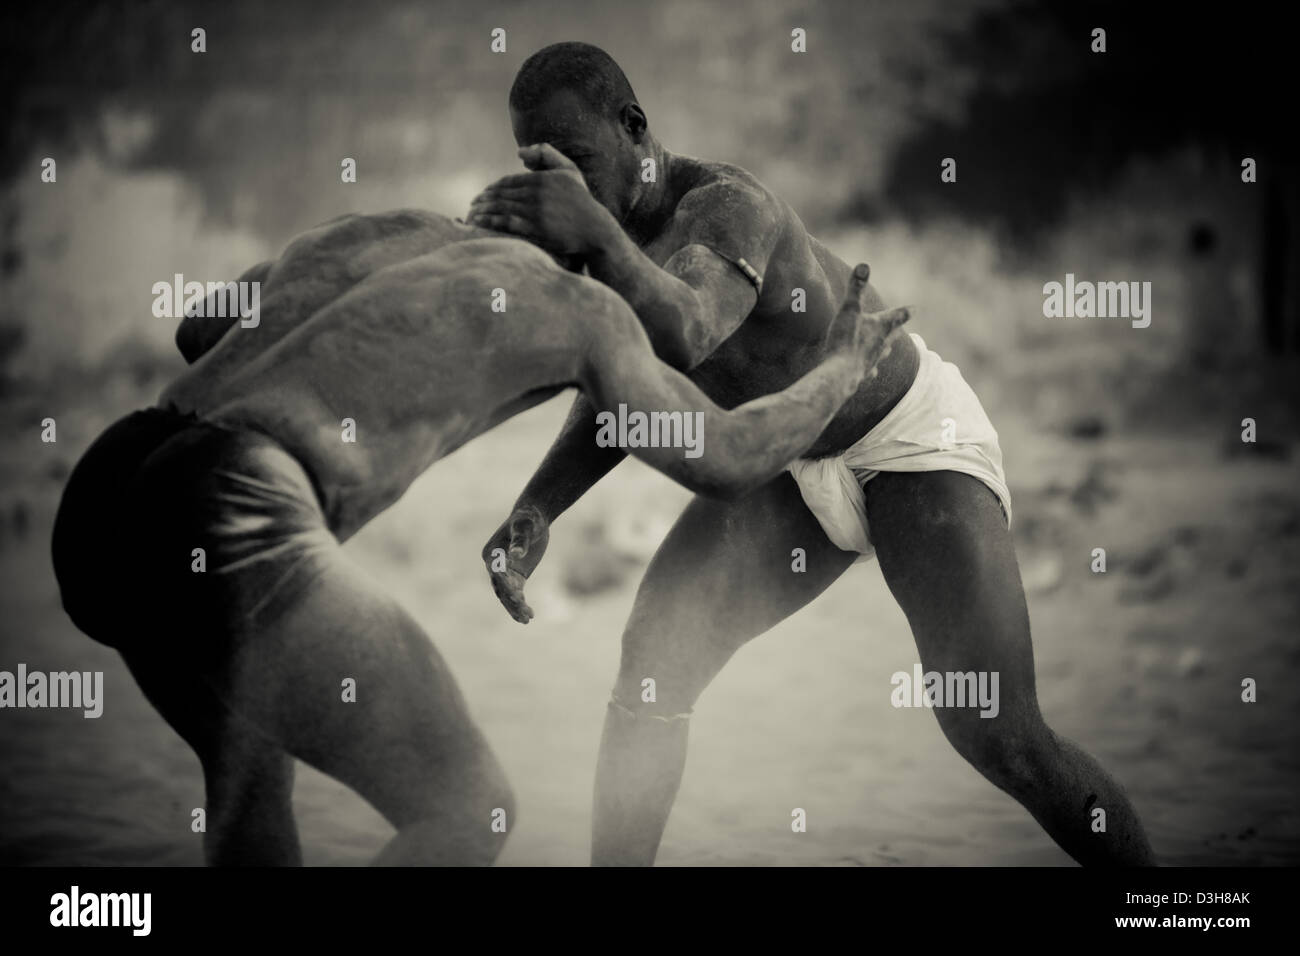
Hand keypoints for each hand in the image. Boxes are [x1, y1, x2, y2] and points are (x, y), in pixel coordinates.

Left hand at [466, 144, 615, 257]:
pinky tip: (479, 224)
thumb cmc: (582, 201)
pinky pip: (505, 222)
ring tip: (472, 215)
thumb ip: (547, 154)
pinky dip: (489, 221)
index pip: (508, 182)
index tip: (483, 195)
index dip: (492, 188)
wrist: (595, 230)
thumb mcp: (569, 171)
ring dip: (482, 210)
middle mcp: (536, 192)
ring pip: (499, 207)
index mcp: (541, 178)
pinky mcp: (534, 227)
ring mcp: (534, 210)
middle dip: (483, 200)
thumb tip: (520, 152)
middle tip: (472, 206)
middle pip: (500, 194)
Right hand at [481, 504, 550, 623]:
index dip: (506, 583)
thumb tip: (516, 554)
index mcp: (492, 553)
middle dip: (510, 601)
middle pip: (500, 587)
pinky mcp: (516, 576)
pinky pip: (516, 593)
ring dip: (515, 608)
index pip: (496, 572)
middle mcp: (494, 565)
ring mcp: (504, 572)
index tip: (517, 595)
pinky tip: (529, 616)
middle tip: (523, 613)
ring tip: (526, 620)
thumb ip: (520, 540)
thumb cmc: (527, 519)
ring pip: (507, 594)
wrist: (533, 517)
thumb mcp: (525, 527)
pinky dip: (521, 604)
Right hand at [825, 263, 910, 378]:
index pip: (896, 316)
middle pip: (891, 335)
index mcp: (880, 328)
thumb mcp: (849, 309)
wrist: (839, 373)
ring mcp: (872, 361)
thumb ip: (856, 288)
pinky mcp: (861, 375)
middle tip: (902, 326)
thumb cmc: (846, 340)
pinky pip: (870, 371)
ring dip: (885, 348)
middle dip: (896, 329)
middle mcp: (880, 345)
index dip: (905, 311)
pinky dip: (871, 368)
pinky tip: (871, 371)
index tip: (914, 308)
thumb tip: (864, 265)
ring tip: (887, 347)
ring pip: (882, 353)